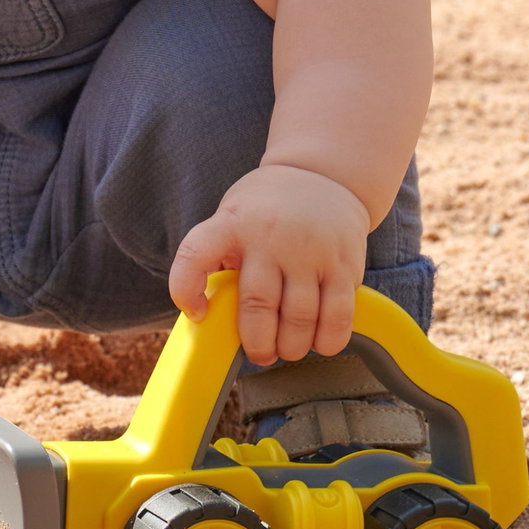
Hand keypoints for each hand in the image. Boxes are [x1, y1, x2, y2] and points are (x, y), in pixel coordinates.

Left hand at [169, 164, 368, 365]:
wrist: (321, 174)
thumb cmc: (264, 209)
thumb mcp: (232, 217)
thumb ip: (219, 257)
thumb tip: (208, 313)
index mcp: (230, 225)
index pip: (195, 254)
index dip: (185, 289)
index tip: (196, 313)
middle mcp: (268, 237)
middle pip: (257, 305)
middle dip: (257, 343)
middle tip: (260, 353)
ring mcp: (308, 251)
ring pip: (299, 318)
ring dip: (292, 346)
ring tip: (288, 349)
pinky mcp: (342, 263)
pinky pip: (338, 315)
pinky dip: (328, 340)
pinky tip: (320, 343)